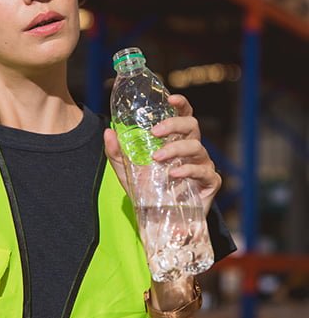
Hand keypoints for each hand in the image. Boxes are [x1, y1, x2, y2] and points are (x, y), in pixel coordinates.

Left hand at [104, 94, 221, 215]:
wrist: (157, 219)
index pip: (183, 115)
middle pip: (192, 125)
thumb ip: (116, 151)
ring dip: (176, 149)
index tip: (170, 98)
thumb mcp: (125, 169)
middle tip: (155, 132)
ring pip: (197, 147)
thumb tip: (108, 131)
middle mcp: (191, 148)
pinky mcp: (209, 183)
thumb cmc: (145, 189)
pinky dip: (188, 171)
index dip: (181, 103)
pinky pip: (204, 171)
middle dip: (174, 124)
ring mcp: (202, 164)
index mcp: (175, 139)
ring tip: (157, 158)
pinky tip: (173, 174)